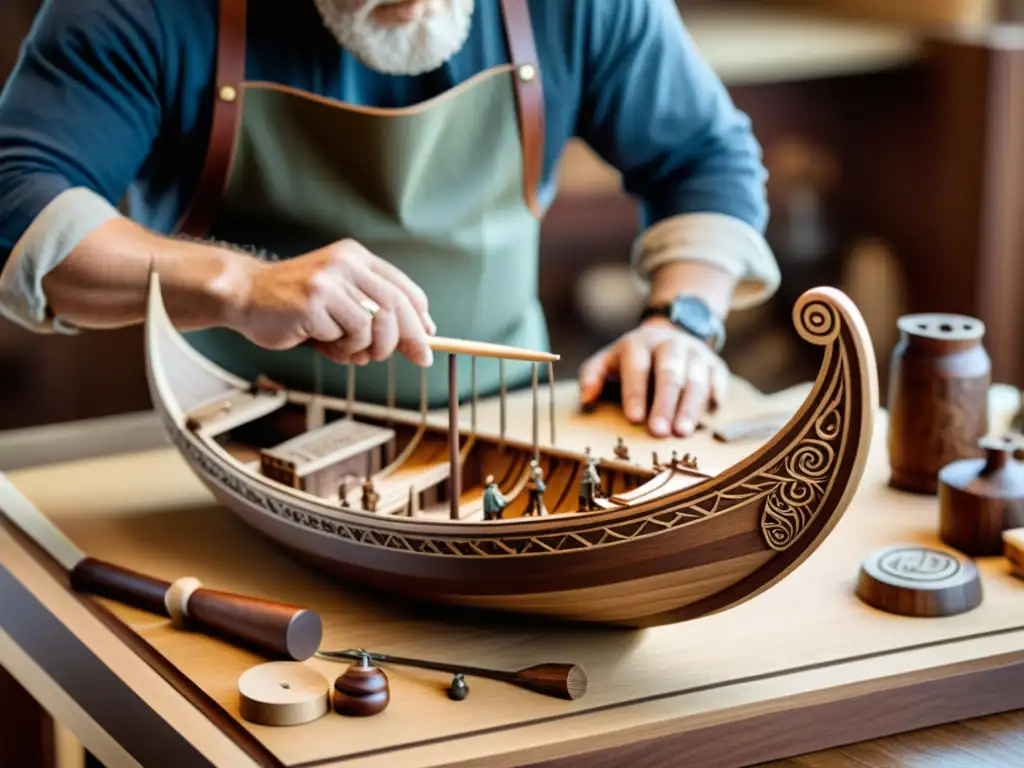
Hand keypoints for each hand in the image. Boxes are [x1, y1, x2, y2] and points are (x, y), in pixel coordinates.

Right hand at [224, 239, 435, 365]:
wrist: (245, 296)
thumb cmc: (295, 304)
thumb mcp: (340, 299)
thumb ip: (373, 313)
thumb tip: (418, 340)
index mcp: (355, 258)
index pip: (402, 288)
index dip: (421, 316)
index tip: (429, 338)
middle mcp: (345, 264)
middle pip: (395, 305)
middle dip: (410, 338)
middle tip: (418, 359)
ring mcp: (329, 282)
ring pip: (372, 326)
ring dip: (366, 348)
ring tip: (347, 350)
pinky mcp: (313, 303)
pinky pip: (345, 336)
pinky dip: (340, 349)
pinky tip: (320, 342)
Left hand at [578, 318, 727, 436]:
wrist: (671, 332)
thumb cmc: (633, 358)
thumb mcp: (607, 360)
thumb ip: (592, 376)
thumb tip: (586, 398)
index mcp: (639, 344)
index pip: (637, 368)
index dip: (636, 393)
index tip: (634, 419)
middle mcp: (670, 344)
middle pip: (670, 373)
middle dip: (664, 404)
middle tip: (659, 432)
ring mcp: (695, 353)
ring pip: (696, 379)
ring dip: (690, 407)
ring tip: (682, 433)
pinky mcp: (715, 364)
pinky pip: (718, 380)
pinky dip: (714, 396)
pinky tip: (709, 416)